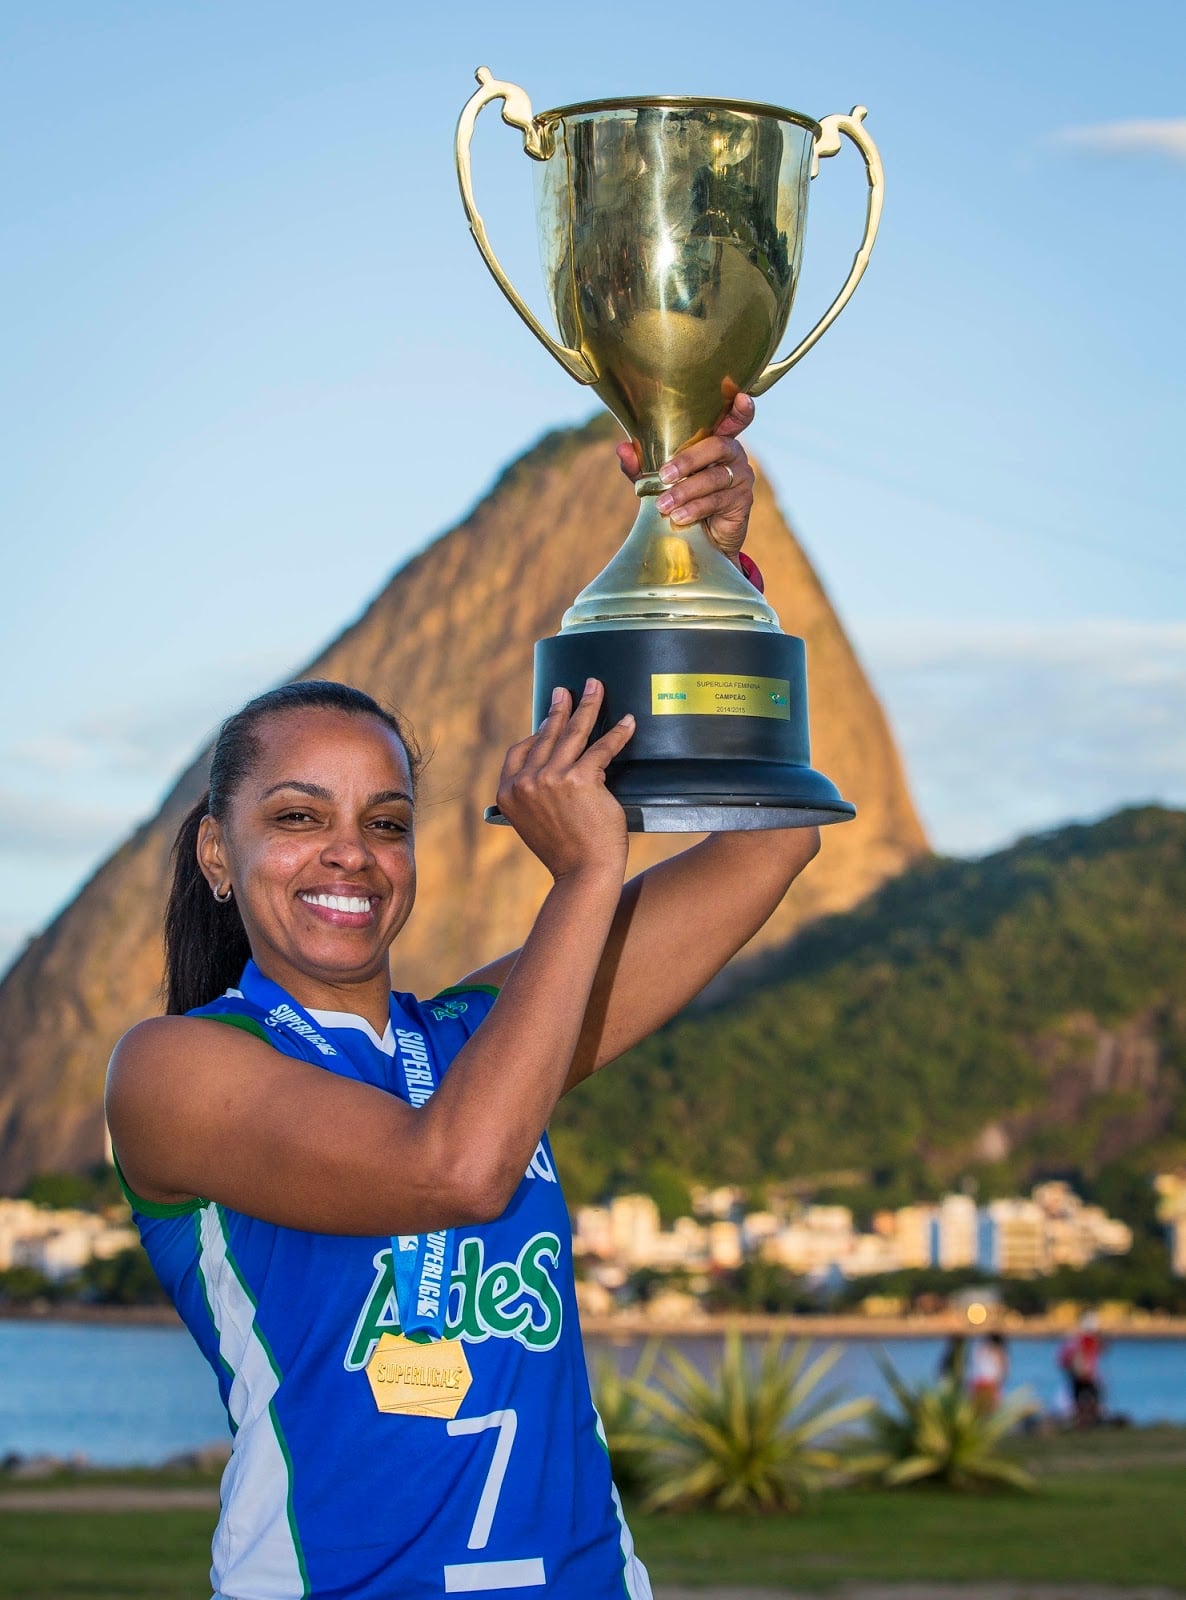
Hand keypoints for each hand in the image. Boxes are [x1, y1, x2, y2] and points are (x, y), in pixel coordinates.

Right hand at [496, 680, 634, 881]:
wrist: (582, 874)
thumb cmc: (565, 852)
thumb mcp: (534, 822)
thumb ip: (534, 796)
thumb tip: (547, 771)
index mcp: (508, 793)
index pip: (518, 751)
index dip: (536, 732)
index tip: (548, 719)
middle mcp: (525, 783)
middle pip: (546, 735)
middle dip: (560, 708)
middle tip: (567, 690)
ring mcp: (551, 779)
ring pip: (573, 733)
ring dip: (587, 706)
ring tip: (595, 688)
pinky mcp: (580, 780)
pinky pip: (602, 748)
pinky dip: (617, 733)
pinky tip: (626, 722)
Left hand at [616, 394, 756, 563]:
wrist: (705, 540)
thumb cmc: (685, 501)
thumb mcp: (661, 482)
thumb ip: (643, 465)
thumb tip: (622, 448)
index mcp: (716, 441)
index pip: (733, 419)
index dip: (740, 409)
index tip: (741, 397)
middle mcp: (733, 454)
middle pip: (716, 446)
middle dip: (688, 460)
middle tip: (663, 476)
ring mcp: (741, 477)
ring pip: (714, 478)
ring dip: (685, 491)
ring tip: (663, 505)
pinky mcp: (742, 501)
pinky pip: (717, 501)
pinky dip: (695, 508)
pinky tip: (679, 517)